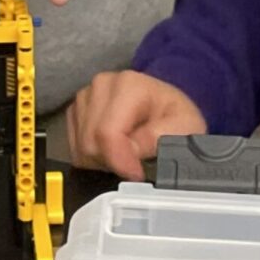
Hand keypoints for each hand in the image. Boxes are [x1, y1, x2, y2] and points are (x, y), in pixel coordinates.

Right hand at [64, 70, 206, 180]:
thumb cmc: (176, 117)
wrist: (165, 108)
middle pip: (90, 142)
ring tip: (126, 155)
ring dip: (102, 161)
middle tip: (136, 164)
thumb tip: (133, 151)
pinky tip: (112, 151)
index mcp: (128, 85)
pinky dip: (92, 158)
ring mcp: (85, 96)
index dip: (120, 161)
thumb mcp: (185, 127)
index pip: (107, 132)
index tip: (137, 174)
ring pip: (81, 148)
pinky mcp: (76, 111)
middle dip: (112, 162)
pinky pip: (74, 148)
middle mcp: (101, 85)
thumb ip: (160, 137)